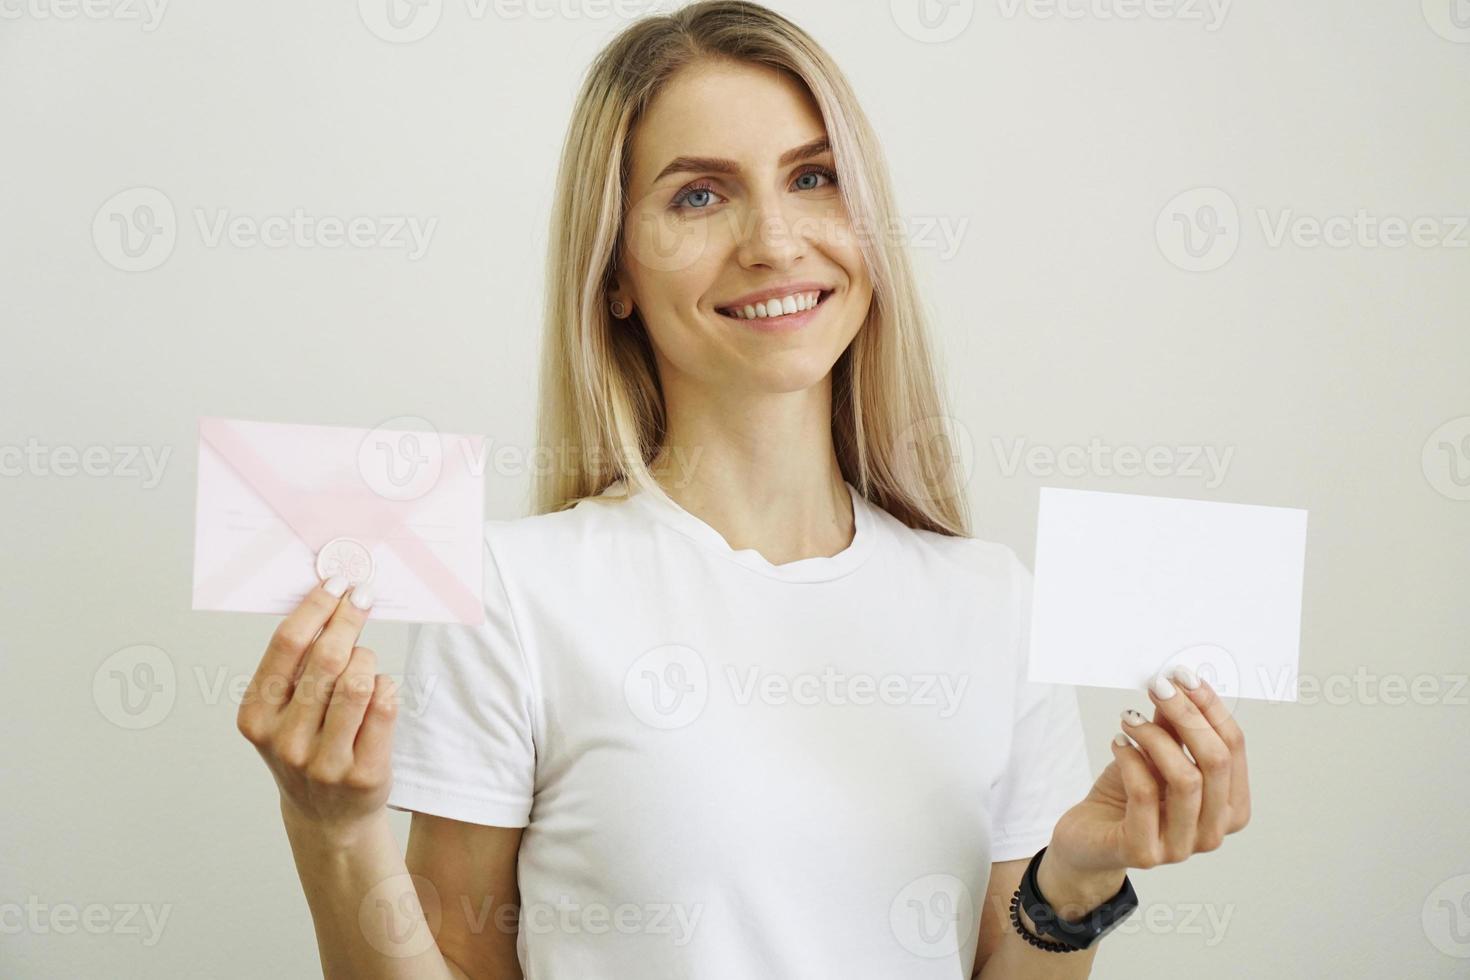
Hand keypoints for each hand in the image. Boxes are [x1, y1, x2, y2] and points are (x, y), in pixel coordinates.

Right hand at [235, 576, 398, 845]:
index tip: (338, 582)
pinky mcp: (363, 774)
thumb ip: (296, 665)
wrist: (328, 816)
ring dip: (368, 657)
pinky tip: (380, 688)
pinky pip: (385, 706)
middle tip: (363, 597)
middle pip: (327, 658)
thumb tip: (326, 596)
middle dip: (350, 618)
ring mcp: (324, 761)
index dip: (317, 606)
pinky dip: (386, 687)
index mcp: (256, 716)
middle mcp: (285, 741)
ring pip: (358, 681)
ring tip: (365, 658)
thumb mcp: (283, 711)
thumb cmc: (307, 746)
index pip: (287, 645)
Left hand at [1042, 666, 1251, 905]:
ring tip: (1130, 717)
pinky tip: (1118, 742)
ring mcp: (1181, 847)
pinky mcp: (1144, 852)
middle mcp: (1213, 832)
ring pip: (1185, 779)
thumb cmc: (1129, 797)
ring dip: (1155, 737)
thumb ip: (1174, 728)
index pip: (1234, 749)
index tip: (1183, 676)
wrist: (1089, 839)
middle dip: (1187, 715)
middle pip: (1216, 762)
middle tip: (1158, 686)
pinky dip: (1131, 759)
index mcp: (1230, 807)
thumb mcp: (1156, 756)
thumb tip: (1180, 684)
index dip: (1211, 708)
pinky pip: (1144, 794)